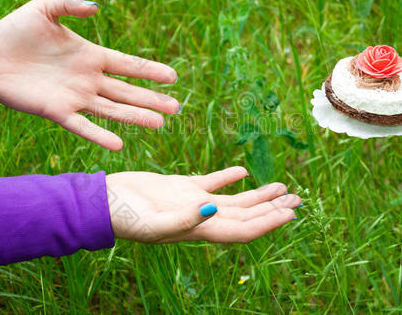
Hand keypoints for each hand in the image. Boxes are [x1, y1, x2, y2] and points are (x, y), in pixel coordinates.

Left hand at [0, 0, 179, 149]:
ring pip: (112, 110)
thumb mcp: (44, 9)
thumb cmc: (16, 30)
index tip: (173, 76)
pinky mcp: (55, 111)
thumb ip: (69, 4)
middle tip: (177, 108)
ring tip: (160, 124)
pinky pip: (82, 125)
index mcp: (90, 55)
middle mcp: (88, 79)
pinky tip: (118, 144)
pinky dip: (99, 135)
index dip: (150, 71)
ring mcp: (74, 97)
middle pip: (127, 91)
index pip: (128, 65)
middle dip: (152, 99)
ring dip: (136, 117)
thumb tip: (95, 7)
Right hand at [106, 167, 300, 243]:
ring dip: (259, 195)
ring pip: (234, 199)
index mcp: (199, 229)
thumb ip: (184, 217)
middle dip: (273, 209)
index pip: (242, 229)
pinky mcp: (181, 186)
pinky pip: (212, 181)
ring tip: (283, 188)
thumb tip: (212, 208)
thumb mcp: (152, 221)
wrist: (103, 203)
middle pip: (246, 215)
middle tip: (298, 200)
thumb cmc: (124, 217)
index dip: (267, 223)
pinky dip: (229, 177)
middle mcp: (202, 217)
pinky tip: (244, 171)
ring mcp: (192, 201)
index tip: (290, 214)